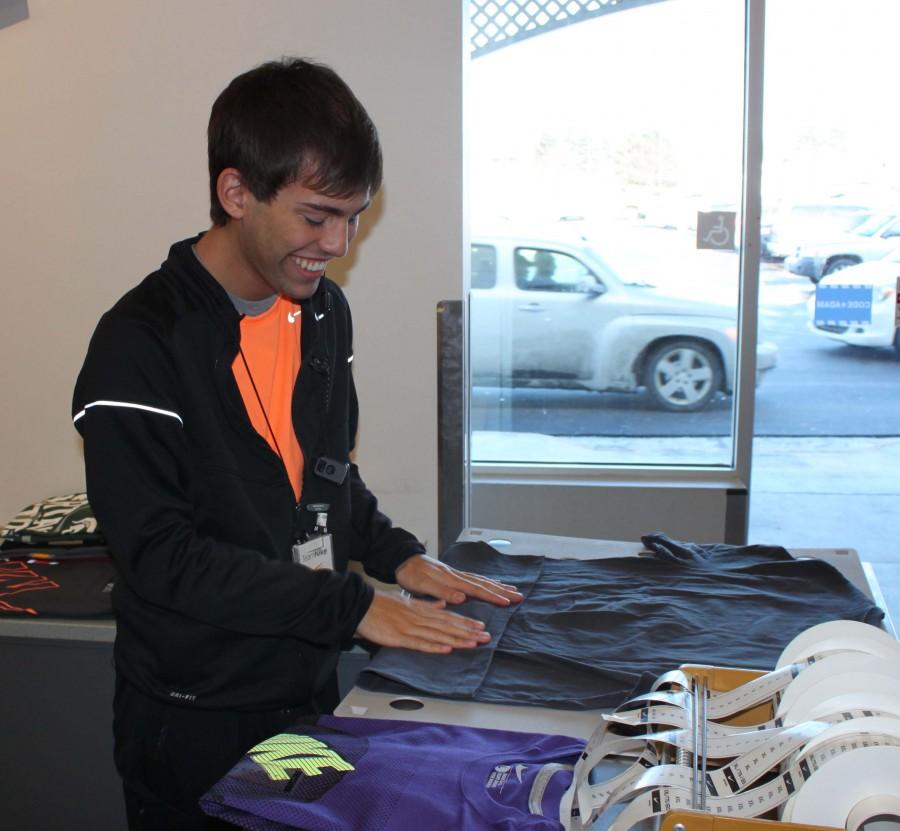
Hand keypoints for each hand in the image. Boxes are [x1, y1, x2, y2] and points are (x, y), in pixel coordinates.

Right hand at [355, 590, 492, 653]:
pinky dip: (434, 646)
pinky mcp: (400, 637)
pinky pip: (420, 643)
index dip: (465, 622)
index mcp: (422, 609)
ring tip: (474, 643)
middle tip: (486, 636)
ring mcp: (411, 627)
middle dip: (468, 632)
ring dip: (457, 639)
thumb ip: (426, 604)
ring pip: (439, 634)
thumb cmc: (382, 603)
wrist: (362, 605)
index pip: (448, 617)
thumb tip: (443, 604)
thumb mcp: (407, 600)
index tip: (480, 626)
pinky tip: (446, 649)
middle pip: (448, 625)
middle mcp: (420, 617)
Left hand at [394, 554, 522, 606]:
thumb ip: (441, 591)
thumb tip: (462, 597)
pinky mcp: (453, 575)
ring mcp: (456, 574)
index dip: (492, 596)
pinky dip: (486, 581)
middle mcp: (457, 576)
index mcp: (451, 580)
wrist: (402, 559)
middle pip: (483, 583)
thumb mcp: (422, 585)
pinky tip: (491, 582)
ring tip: (512, 589)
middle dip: (502, 591)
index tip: (507, 602)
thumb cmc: (410, 574)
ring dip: (497, 586)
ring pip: (481, 580)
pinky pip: (475, 578)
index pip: (476, 589)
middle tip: (519, 596)